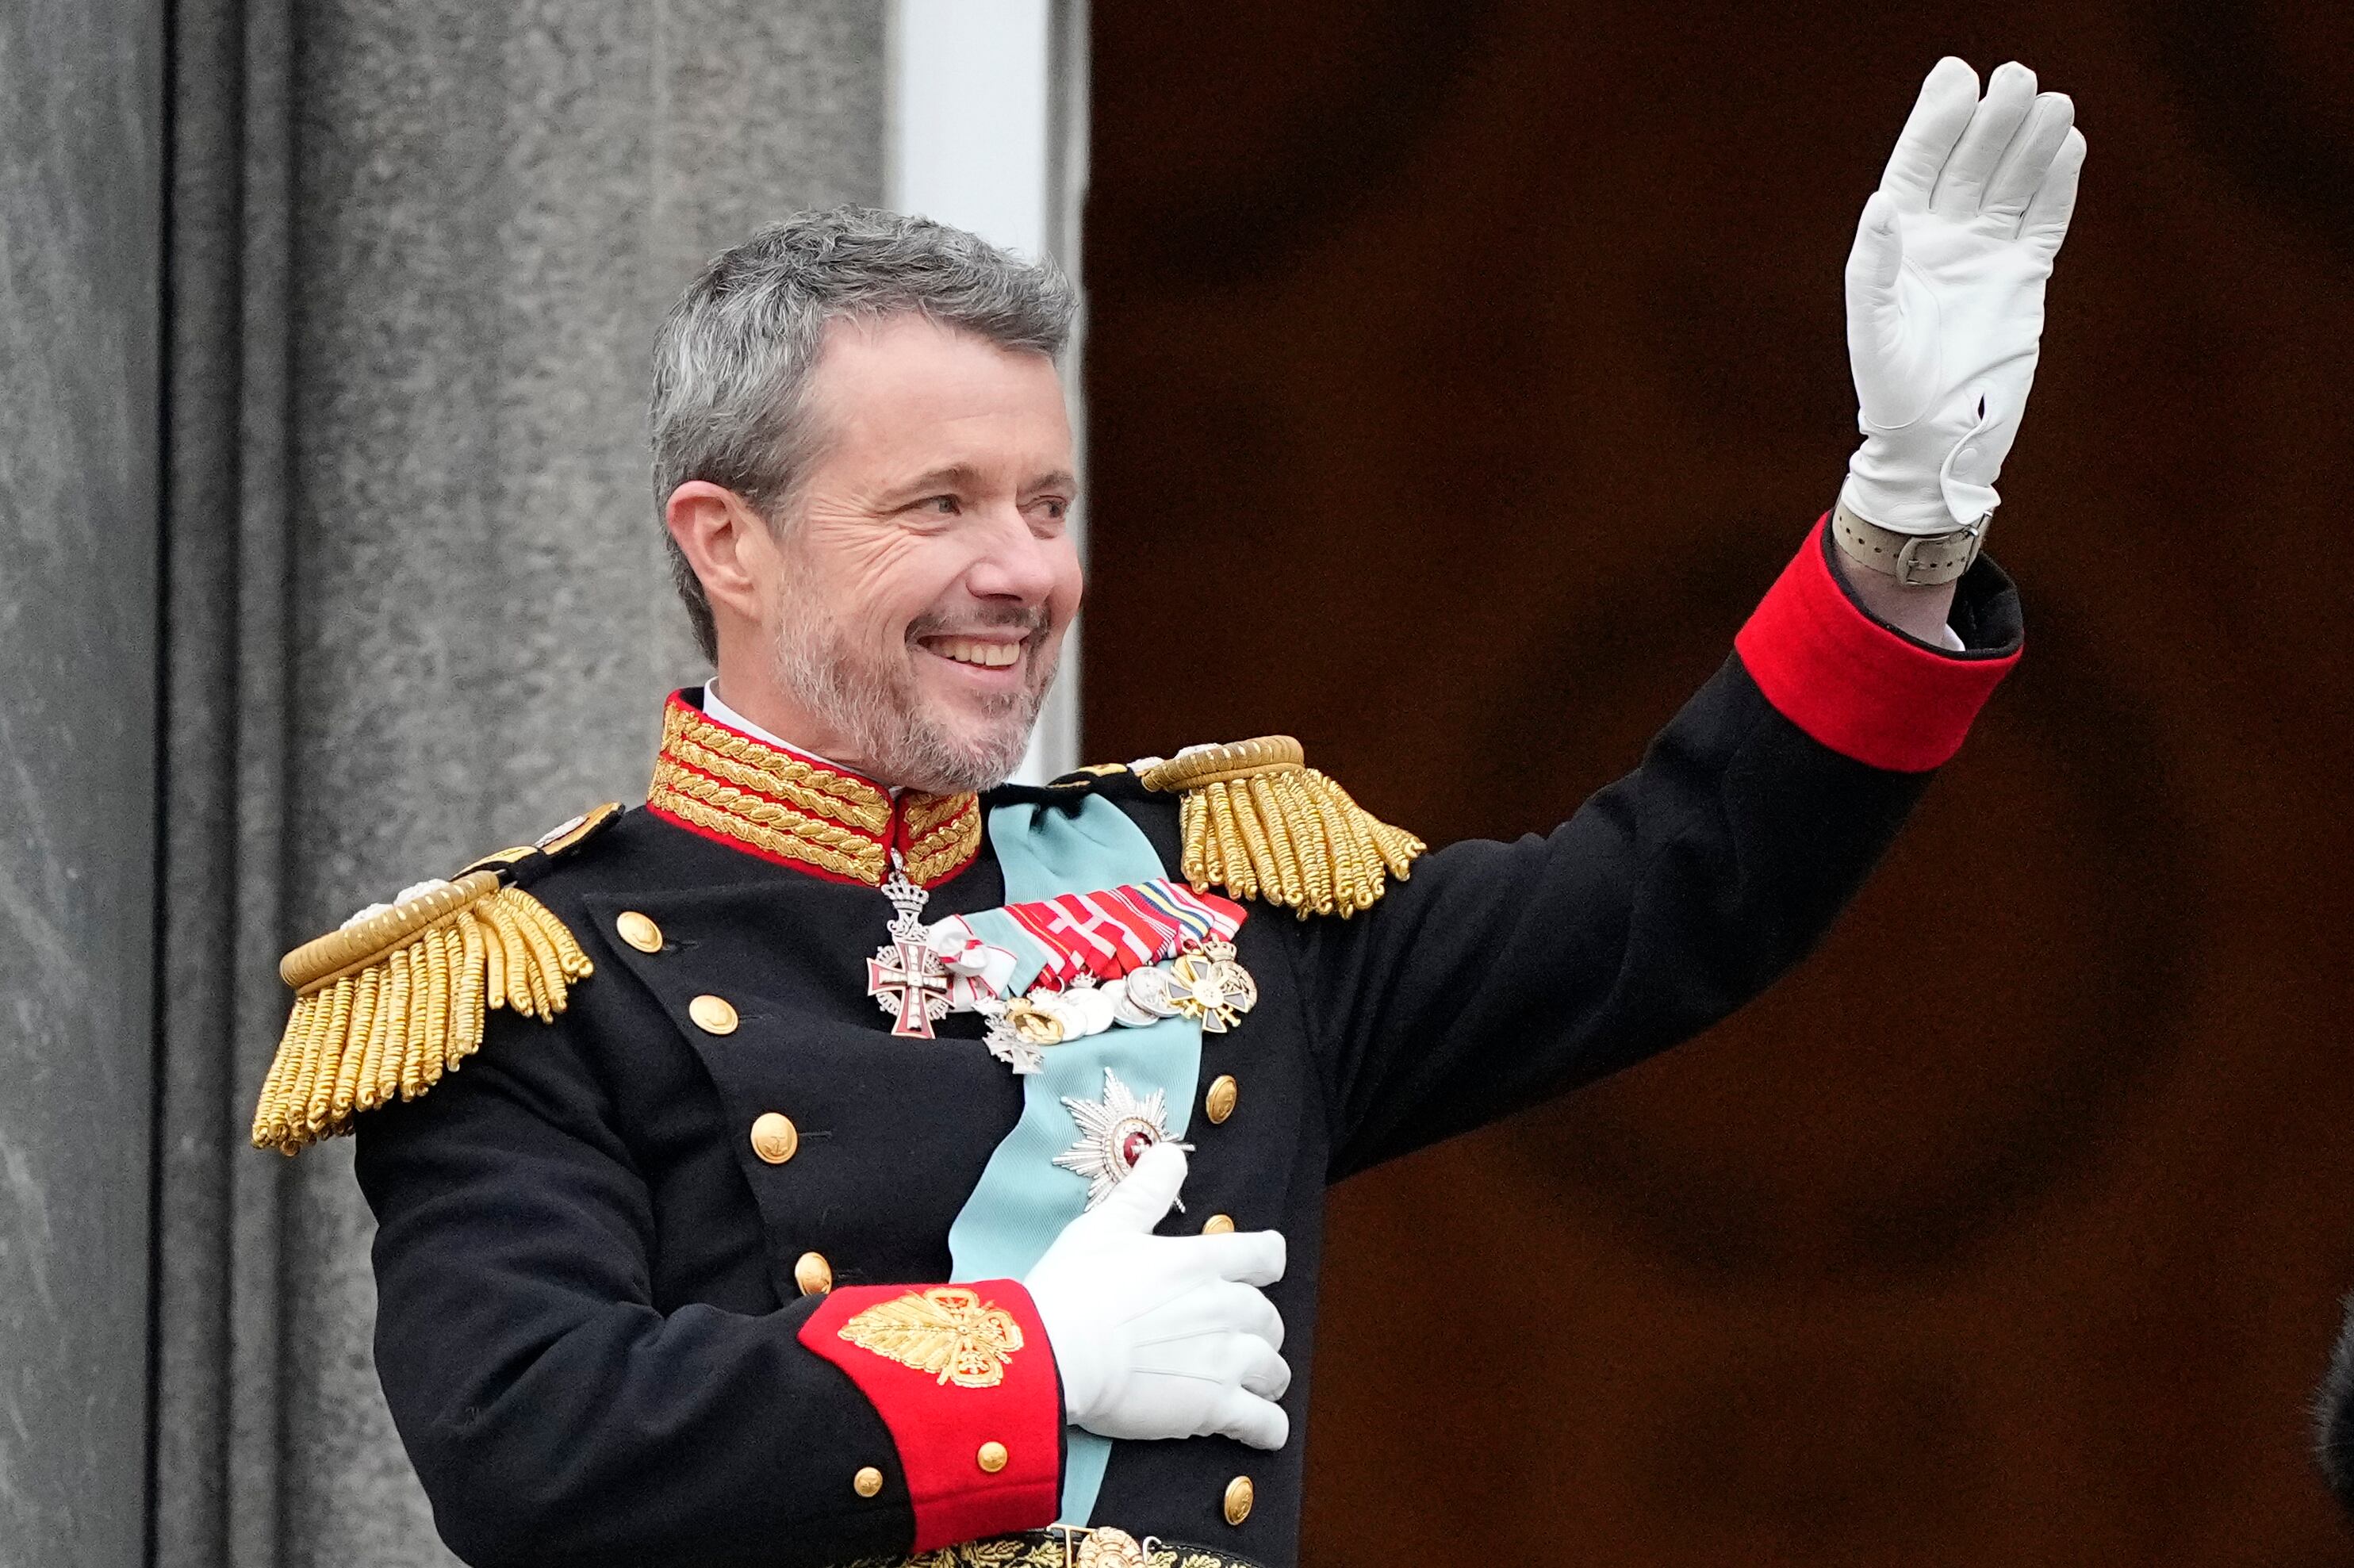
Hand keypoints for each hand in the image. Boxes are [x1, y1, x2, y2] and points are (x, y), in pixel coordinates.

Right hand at [1022, 1143, 1291, 1448]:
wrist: (1055, 1355)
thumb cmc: (1074, 1288)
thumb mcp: (1108, 1224)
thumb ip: (1147, 1189)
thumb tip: (1170, 1152)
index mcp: (1203, 1261)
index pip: (1264, 1255)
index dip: (1266, 1261)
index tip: (1262, 1268)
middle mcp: (1226, 1307)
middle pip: (1269, 1317)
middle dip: (1259, 1327)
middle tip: (1239, 1337)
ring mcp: (1225, 1360)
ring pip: (1273, 1368)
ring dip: (1267, 1375)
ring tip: (1254, 1384)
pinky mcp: (1215, 1407)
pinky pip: (1264, 1422)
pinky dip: (1268, 1428)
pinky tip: (1265, 1431)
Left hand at [1843, 57, 2085, 535]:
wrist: (1936, 439)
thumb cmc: (1891, 389)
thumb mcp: (1872, 330)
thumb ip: (1874, 266)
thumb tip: (1881, 203)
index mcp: (1901, 241)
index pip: (1918, 165)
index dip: (1936, 121)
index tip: (1956, 76)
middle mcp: (1944, 237)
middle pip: (1971, 163)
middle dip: (1992, 120)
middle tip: (2016, 78)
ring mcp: (1986, 254)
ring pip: (2012, 184)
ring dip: (2031, 143)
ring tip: (2052, 104)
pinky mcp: (2024, 278)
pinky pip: (2044, 221)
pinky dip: (2058, 187)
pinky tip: (2071, 148)